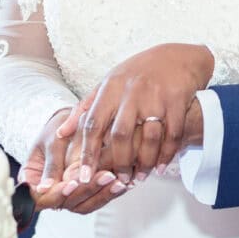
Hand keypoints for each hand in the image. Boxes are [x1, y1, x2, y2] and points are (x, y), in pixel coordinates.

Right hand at [24, 106, 128, 213]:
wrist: (69, 125)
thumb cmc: (56, 130)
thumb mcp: (51, 143)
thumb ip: (52, 165)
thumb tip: (44, 188)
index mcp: (32, 183)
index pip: (41, 198)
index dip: (56, 194)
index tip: (72, 184)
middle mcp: (49, 194)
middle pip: (66, 203)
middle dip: (86, 190)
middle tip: (105, 177)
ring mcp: (68, 197)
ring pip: (83, 205)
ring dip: (102, 194)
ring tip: (118, 181)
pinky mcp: (84, 195)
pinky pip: (95, 200)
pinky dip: (109, 193)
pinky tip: (122, 184)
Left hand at [55, 44, 213, 184]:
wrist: (175, 57)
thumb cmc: (136, 74)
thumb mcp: (107, 85)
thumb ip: (84, 110)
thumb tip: (61, 134)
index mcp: (110, 89)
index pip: (93, 124)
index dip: (87, 152)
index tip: (84, 176)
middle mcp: (131, 92)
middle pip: (121, 135)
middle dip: (120, 162)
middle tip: (119, 180)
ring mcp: (156, 96)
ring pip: (149, 138)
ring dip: (145, 163)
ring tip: (140, 177)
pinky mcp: (177, 101)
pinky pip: (172, 134)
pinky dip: (166, 154)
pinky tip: (160, 167)